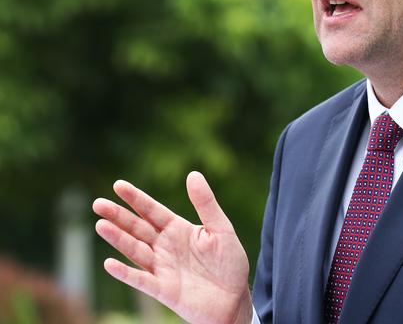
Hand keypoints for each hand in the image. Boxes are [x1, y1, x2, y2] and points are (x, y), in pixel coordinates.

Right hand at [93, 171, 251, 323]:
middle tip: (98, 204)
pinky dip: (125, 273)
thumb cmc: (229, 262)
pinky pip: (141, 280)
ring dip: (118, 239)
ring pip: (135, 251)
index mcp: (178, 229)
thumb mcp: (221, 228)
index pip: (152, 211)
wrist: (234, 299)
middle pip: (137, 228)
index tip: (118, 185)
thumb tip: (193, 174)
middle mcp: (165, 247)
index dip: (136, 199)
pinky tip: (109, 263)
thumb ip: (205, 203)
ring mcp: (162, 268)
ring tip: (100, 225)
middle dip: (118, 216)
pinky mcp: (163, 290)